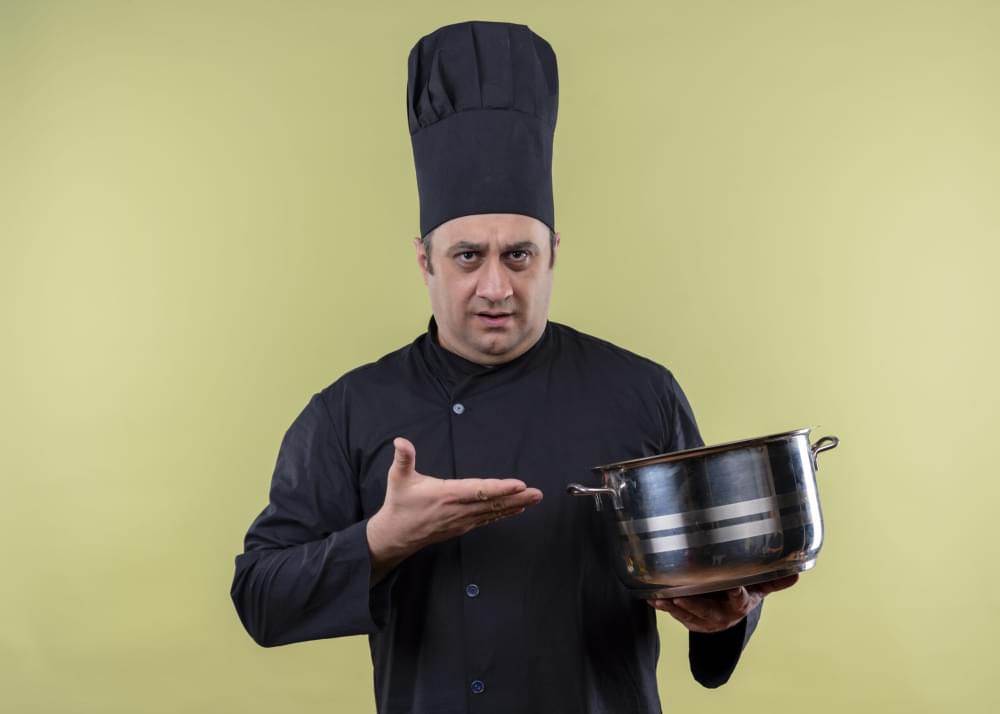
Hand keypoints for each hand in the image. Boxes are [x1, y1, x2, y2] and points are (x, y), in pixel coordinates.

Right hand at [366, 437, 543, 577]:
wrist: (395, 535)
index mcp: (445, 494)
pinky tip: (517, 509)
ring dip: (515, 506)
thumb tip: (400, 441)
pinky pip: (487, 518)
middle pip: (492, 503)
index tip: (518, 484)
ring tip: (534, 499)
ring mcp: (461, 520)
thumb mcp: (398, 478)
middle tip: (537, 493)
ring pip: (493, 512)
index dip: (500, 488)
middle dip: (517, 498)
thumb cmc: (399, 504)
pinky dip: (503, 514)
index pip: (478, 490)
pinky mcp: (462, 526)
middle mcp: (457, 509)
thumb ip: (404, 458)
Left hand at [645, 574, 799, 632]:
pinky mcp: (694, 623)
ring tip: (659, 597)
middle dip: (693, 604)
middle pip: (708, 612)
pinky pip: (678, 617)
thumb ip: (773, 580)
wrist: (732, 610)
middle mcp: (724, 617)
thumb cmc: (746, 590)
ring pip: (689, 616)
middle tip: (678, 595)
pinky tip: (653, 599)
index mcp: (741, 604)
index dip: (736, 593)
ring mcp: (708, 622)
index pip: (740, 599)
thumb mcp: (759, 585)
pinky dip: (665, 608)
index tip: (731, 584)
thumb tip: (797, 572)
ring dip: (672, 607)